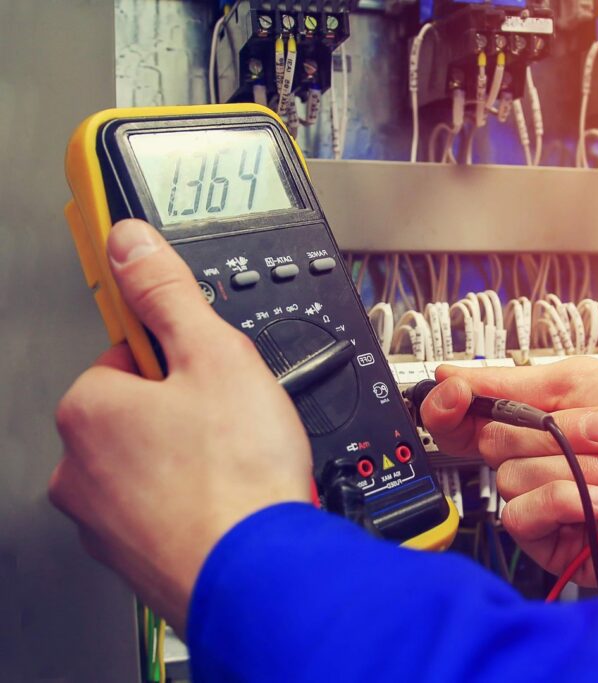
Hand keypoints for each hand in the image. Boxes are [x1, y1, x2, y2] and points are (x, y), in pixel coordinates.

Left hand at [49, 220, 310, 634]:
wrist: (257, 574)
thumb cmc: (235, 476)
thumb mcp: (216, 355)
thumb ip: (169, 293)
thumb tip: (133, 243)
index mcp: (88, 408)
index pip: (129, 355)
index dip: (182, 357)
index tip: (209, 369)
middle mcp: (78, 468)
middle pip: (142, 412)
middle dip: (188, 410)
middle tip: (236, 420)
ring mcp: (104, 520)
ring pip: (154, 463)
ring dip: (194, 458)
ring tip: (240, 463)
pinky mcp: (135, 557)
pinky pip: (166, 509)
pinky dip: (197, 501)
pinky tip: (233, 499)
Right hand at [421, 358, 597, 588]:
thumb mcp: (581, 381)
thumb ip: (510, 383)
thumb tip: (449, 376)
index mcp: (537, 421)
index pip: (467, 418)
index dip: (451, 407)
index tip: (458, 394)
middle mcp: (536, 461)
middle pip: (493, 442)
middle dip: (557, 431)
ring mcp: (546, 502)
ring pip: (512, 479)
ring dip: (576, 467)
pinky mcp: (556, 540)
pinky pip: (524, 516)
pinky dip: (565, 500)